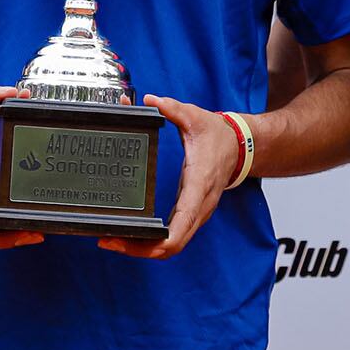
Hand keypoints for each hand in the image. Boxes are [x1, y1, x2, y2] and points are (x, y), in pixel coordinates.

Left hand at [98, 94, 240, 259]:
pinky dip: (154, 243)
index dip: (159, 240)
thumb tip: (150, 99)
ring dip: (145, 249)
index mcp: (198, 184)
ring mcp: (198, 213)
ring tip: (115, 241)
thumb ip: (172, 108)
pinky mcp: (193, 214)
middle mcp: (199, 205)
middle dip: (141, 249)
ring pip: (173, 246)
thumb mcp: (195, 117)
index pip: (182, 223)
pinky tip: (133, 237)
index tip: (132, 239)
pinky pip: (175, 238)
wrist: (240, 146)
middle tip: (109, 241)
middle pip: (172, 245)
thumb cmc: (218, 136)